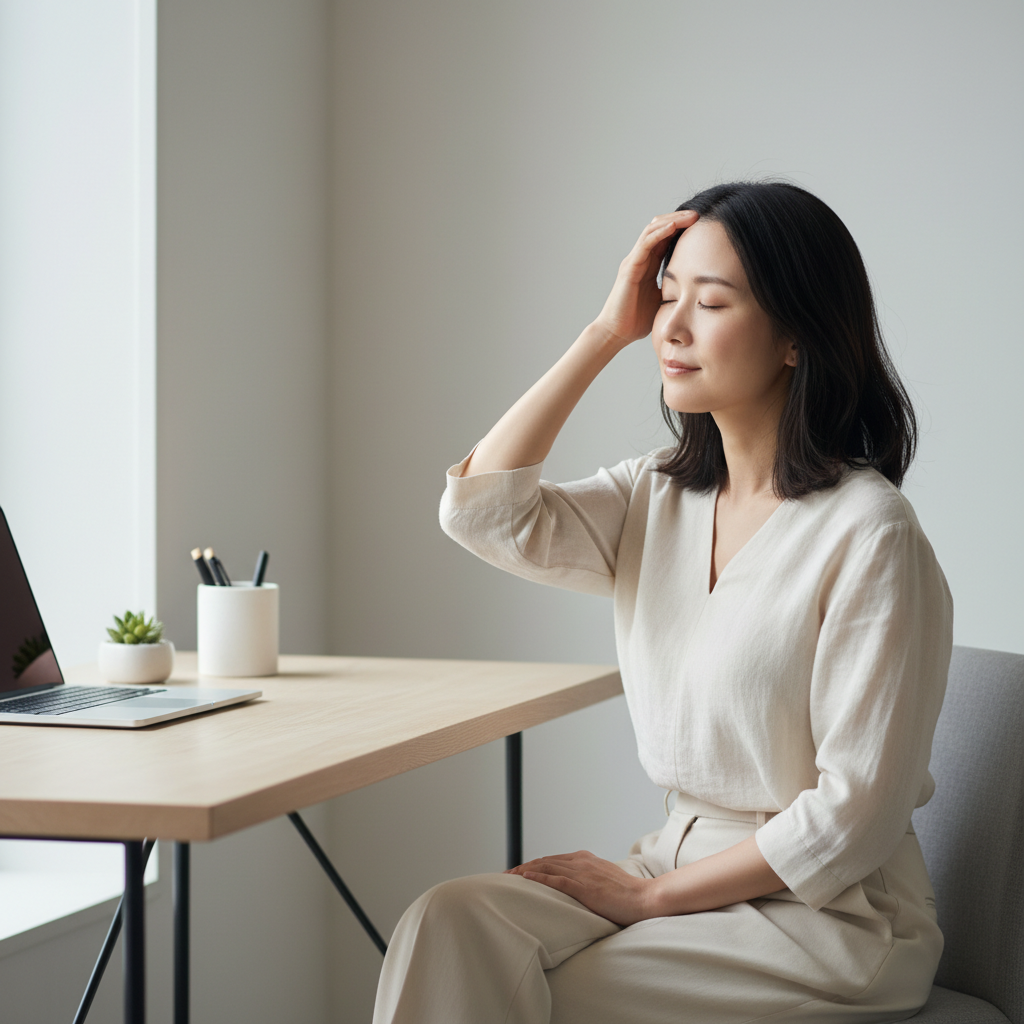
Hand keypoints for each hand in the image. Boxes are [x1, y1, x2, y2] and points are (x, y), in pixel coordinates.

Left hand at [506, 850, 656, 926]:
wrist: (644, 899)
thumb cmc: (626, 894)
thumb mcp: (604, 880)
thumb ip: (588, 879)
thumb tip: (575, 886)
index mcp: (586, 859)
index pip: (553, 860)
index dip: (534, 864)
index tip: (519, 871)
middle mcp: (582, 862)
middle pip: (546, 861)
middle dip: (524, 866)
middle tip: (506, 874)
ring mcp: (583, 874)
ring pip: (547, 868)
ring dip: (525, 871)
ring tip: (509, 876)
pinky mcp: (586, 887)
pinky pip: (558, 880)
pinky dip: (540, 878)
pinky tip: (526, 878)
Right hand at [593, 210, 698, 345]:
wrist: (617, 333)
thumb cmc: (637, 320)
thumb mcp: (663, 299)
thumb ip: (674, 288)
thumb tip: (696, 287)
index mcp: (649, 265)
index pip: (666, 238)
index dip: (682, 228)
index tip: (703, 224)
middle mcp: (640, 259)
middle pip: (659, 228)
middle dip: (679, 218)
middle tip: (700, 214)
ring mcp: (633, 261)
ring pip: (652, 231)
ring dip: (672, 220)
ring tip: (691, 216)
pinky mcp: (629, 268)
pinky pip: (645, 244)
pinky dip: (659, 233)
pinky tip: (673, 226)